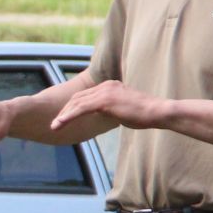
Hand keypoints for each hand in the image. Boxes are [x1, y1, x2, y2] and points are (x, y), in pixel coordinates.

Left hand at [48, 78, 167, 132]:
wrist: (158, 112)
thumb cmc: (146, 114)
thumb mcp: (125, 109)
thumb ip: (113, 109)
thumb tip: (107, 115)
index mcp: (110, 86)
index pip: (85, 95)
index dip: (72, 106)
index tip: (64, 117)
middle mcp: (106, 85)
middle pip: (78, 97)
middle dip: (65, 111)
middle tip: (55, 123)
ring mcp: (105, 91)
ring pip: (77, 103)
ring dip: (63, 115)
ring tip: (54, 126)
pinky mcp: (104, 101)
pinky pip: (81, 109)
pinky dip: (68, 116)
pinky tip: (60, 124)